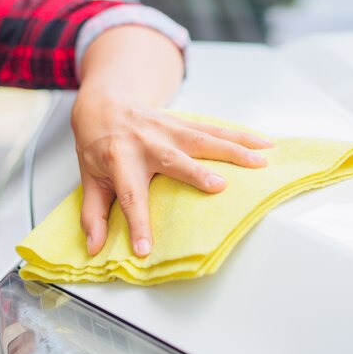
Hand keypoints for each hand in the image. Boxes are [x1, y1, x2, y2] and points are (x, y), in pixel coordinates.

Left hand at [72, 25, 272, 256]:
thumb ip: (92, 214)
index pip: (128, 196)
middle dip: (197, 173)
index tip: (144, 250)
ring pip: (204, 139)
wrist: (105, 103)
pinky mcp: (183, 123)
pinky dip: (241, 135)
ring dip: (234, 149)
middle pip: (174, 159)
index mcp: (119, 161)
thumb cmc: (99, 146)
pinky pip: (215, 129)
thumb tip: (94, 249)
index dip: (137, 224)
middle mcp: (147, 143)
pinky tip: (263, 142)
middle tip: (220, 186)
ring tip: (261, 161)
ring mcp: (168, 130)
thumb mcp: (89, 179)